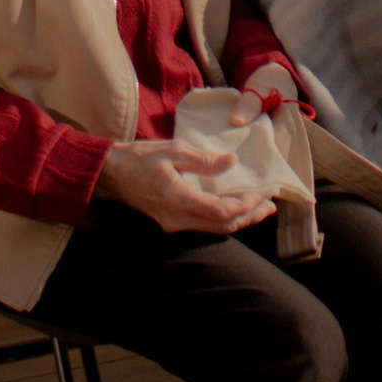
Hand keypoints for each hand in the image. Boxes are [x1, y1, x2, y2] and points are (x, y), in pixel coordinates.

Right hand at [96, 121, 276, 235]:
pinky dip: (223, 220)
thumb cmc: (140, 158)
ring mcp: (174, 224)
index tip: (259, 194)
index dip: (243, 206)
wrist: (111, 174)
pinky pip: (204, 227)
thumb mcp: (173, 150)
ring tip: (259, 209)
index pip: (220, 212)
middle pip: (222, 227)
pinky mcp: (172, 222)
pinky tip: (234, 209)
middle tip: (270, 206)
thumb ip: (203, 159)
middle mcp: (178, 219)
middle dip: (248, 217)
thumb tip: (231, 162)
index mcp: (178, 199)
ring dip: (239, 221)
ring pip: (214, 230)